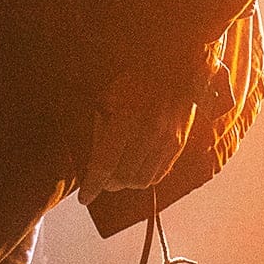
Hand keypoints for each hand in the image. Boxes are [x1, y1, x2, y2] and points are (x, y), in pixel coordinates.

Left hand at [78, 47, 210, 205]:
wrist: (176, 66)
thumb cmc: (136, 78)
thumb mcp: (109, 96)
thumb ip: (101, 128)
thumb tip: (96, 157)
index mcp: (126, 119)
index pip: (105, 165)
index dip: (92, 185)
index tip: (84, 197)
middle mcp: (148, 134)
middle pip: (123, 178)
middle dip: (107, 185)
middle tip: (98, 181)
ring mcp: (166, 141)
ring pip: (141, 180)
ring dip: (125, 184)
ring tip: (115, 177)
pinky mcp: (178, 144)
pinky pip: (159, 174)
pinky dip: (143, 179)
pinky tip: (134, 171)